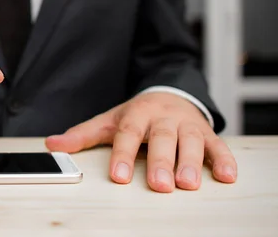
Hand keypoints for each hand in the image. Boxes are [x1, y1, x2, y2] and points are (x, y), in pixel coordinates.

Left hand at [46, 92, 236, 191]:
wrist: (169, 93)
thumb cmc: (137, 114)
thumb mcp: (108, 121)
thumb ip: (82, 135)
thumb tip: (51, 145)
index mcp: (136, 114)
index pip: (127, 134)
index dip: (122, 154)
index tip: (118, 176)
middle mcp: (163, 118)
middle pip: (161, 138)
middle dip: (160, 161)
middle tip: (160, 185)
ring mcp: (186, 124)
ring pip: (191, 141)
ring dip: (191, 162)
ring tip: (188, 184)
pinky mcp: (207, 132)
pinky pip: (218, 145)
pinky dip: (224, 160)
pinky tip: (226, 177)